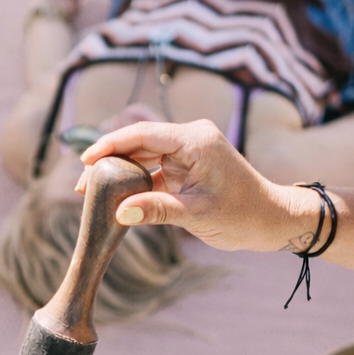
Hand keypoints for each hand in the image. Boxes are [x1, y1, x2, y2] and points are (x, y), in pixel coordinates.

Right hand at [76, 119, 317, 253]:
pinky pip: (155, 169)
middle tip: (81, 185)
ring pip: (144, 156)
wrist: (272, 220)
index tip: (85, 161)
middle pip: (139, 142)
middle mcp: (191, 138)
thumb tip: (120, 214)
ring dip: (120, 173)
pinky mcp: (188, 166)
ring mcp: (189, 151)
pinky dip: (136, 183)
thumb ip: (157, 211)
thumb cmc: (243, 216)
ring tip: (91, 192)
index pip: (143, 134)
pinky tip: (116, 197)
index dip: (110, 145)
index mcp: (196, 140)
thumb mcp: (197, 215)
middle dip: (110, 162)